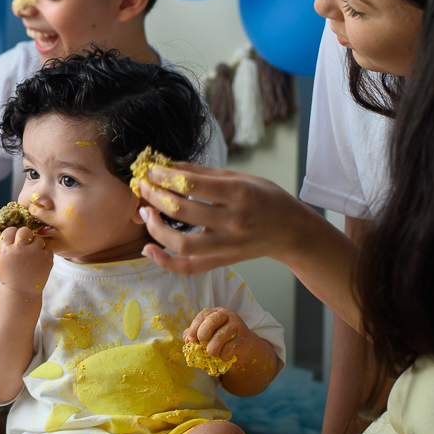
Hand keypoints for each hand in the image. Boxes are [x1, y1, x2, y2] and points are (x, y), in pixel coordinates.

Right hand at [0, 226, 51, 298]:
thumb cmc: (8, 276)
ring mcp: (35, 254)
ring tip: (31, 254)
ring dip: (35, 243)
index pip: (10, 230)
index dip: (12, 234)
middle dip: (24, 236)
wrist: (21, 292)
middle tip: (24, 244)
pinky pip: (46, 247)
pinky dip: (43, 251)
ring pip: (37, 238)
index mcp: (6, 250)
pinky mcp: (46, 259)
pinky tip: (38, 259)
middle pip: (24, 230)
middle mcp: (20, 250)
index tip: (13, 240)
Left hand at [134, 162, 312, 273]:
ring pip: (182, 244)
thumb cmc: (266, 198)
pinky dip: (165, 262)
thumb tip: (168, 165)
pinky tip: (148, 248)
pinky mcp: (223, 261)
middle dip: (155, 196)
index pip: (192, 184)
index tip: (150, 170)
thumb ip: (202, 172)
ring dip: (156, 227)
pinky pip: (189, 267)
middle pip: (183, 211)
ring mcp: (228, 245)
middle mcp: (233, 221)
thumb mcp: (240, 177)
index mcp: (239, 194)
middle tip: (142, 186)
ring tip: (145, 211)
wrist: (290, 230)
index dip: (165, 176)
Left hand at [184, 307, 259, 366]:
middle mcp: (228, 315)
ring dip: (212, 350)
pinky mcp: (243, 339)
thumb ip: (196, 334)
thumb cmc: (224, 339)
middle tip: (202, 345)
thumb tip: (186, 340)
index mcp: (217, 312)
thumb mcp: (209, 334)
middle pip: (211, 322)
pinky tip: (225, 356)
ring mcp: (237, 326)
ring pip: (219, 338)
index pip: (202, 315)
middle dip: (203, 336)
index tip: (190, 340)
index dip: (193, 328)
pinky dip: (223, 356)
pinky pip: (228, 350)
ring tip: (213, 354)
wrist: (246, 347)